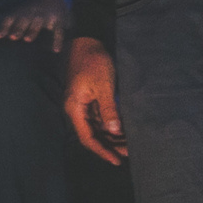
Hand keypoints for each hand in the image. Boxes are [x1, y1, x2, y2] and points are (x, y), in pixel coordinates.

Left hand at [0, 0, 69, 52]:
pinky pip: (58, 31)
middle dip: (19, 28)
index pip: (12, 18)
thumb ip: (10, 22)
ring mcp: (46, 16)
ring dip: (33, 30)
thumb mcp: (22, 11)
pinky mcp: (58, 22)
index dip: (5, 26)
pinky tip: (56, 50)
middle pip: (24, 19)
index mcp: (23, 11)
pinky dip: (57, 40)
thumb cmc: (34, 9)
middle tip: (12, 37)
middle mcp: (33, 13)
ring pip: (38, 23)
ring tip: (27, 39)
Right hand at [63, 37, 125, 163]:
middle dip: (109, 146)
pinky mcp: (89, 100)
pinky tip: (122, 130)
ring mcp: (82, 105)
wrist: (88, 42)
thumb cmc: (94, 62)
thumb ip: (108, 110)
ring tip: (128, 144)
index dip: (102, 151)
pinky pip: (99, 119)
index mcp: (74, 108)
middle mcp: (75, 110)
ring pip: (96, 128)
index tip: (117, 160)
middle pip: (91, 135)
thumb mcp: (103, 86)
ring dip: (111, 137)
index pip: (87, 138)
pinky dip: (110, 126)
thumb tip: (114, 131)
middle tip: (129, 153)